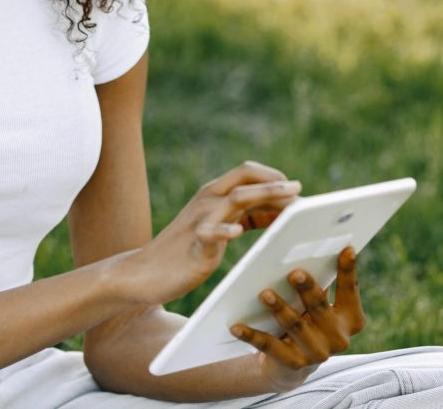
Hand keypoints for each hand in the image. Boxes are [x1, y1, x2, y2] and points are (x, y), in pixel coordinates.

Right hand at [132, 161, 300, 304]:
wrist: (144, 272)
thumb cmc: (186, 249)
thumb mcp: (219, 225)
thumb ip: (244, 215)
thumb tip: (279, 211)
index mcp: (213, 194)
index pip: (247, 172)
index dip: (273, 176)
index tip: (296, 189)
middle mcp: (207, 200)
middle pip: (244, 177)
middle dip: (275, 181)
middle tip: (300, 190)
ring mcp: (199, 219)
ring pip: (234, 198)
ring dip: (264, 196)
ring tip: (288, 204)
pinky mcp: (193, 244)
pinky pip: (209, 232)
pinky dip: (224, 229)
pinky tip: (238, 231)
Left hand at [230, 246, 365, 392]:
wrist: (291, 367)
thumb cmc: (307, 320)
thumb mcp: (318, 305)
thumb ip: (320, 283)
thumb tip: (309, 252)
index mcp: (350, 319)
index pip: (350, 291)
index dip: (348, 271)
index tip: (346, 249)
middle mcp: (338, 339)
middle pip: (320, 307)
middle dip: (307, 289)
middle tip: (295, 273)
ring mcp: (316, 354)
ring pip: (295, 326)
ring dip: (279, 309)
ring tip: (265, 294)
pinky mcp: (293, 364)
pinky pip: (269, 346)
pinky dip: (252, 335)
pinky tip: (236, 326)